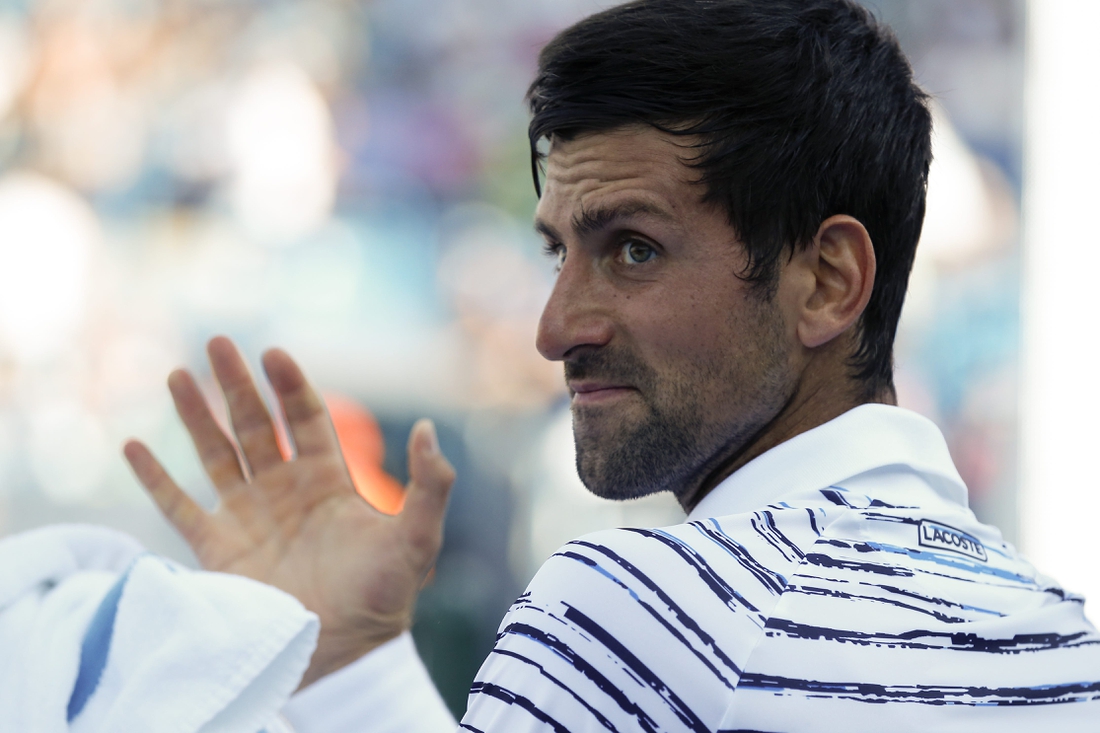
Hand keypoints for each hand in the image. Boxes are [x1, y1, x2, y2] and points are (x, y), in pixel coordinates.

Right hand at [122, 336, 454, 687]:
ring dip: (196, 415)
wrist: (344, 652)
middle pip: (254, 424)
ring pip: (215, 453)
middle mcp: (283, 490)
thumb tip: (426, 428)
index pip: (304, 418)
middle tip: (218, 341)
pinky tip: (133, 445)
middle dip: (237, 383)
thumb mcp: (418, 537)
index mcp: (326, 480)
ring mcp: (247, 517)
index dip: (290, 385)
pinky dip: (155, 479)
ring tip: (179, 375)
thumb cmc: (385, 596)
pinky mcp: (218, 550)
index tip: (274, 352)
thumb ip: (430, 484)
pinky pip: (178, 507)